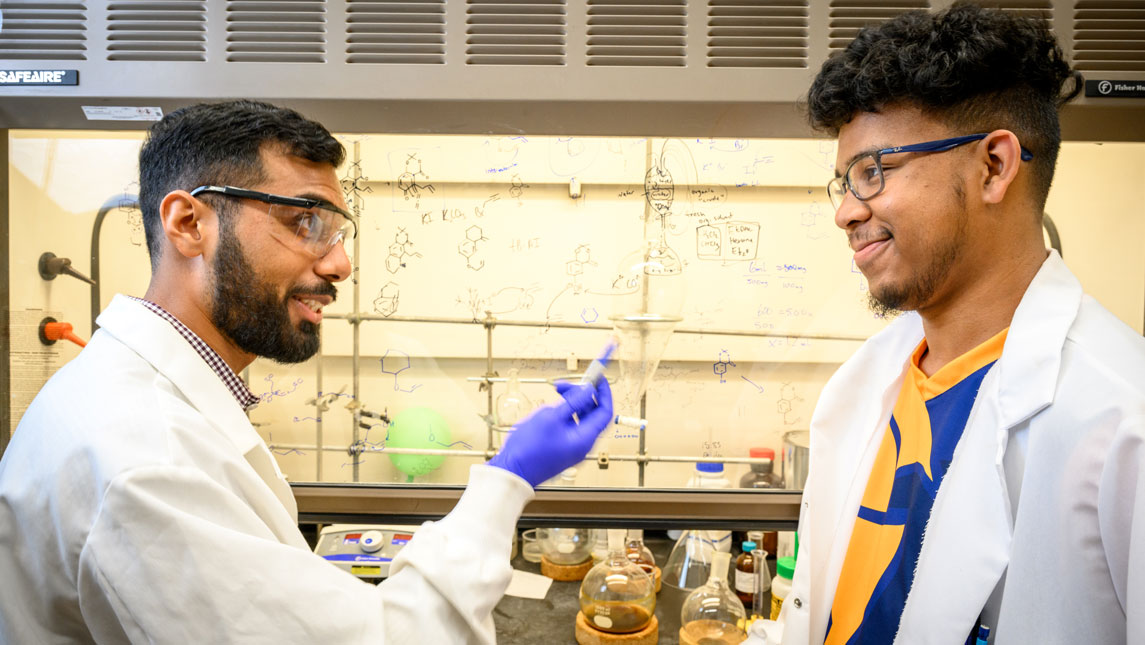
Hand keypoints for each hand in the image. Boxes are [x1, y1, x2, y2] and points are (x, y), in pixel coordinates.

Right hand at [487, 378, 612, 487]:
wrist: (511, 471)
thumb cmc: (528, 449)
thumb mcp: (551, 417)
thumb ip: (573, 402)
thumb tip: (588, 390)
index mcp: (585, 439)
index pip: (604, 412)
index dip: (603, 393)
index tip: (597, 379)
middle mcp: (581, 444)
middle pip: (591, 413)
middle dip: (581, 395)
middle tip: (564, 384)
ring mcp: (571, 446)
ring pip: (579, 418)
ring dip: (570, 402)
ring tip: (555, 393)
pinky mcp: (560, 446)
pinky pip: (568, 425)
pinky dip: (564, 413)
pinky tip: (551, 408)